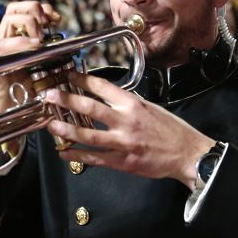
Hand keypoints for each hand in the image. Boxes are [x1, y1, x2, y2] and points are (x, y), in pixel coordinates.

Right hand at [0, 1, 59, 120]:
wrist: (4, 119)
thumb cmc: (22, 98)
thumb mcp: (41, 74)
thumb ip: (49, 58)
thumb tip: (67, 45)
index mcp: (18, 41)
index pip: (25, 12)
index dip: (41, 9)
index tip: (55, 19)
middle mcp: (6, 42)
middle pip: (14, 9)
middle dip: (34, 10)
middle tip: (46, 25)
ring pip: (9, 21)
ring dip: (29, 24)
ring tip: (40, 40)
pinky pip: (3, 46)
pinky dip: (20, 43)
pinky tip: (33, 48)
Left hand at [43, 72, 214, 189]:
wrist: (187, 153)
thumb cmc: (172, 130)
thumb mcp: (151, 107)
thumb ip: (129, 103)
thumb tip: (109, 97)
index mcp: (133, 104)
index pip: (102, 87)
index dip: (82, 80)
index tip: (69, 76)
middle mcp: (126, 121)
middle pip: (90, 108)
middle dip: (67, 100)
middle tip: (50, 95)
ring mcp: (123, 142)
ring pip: (88, 135)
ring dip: (67, 129)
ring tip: (52, 125)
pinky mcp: (123, 161)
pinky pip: (95, 158)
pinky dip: (78, 155)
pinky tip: (65, 152)